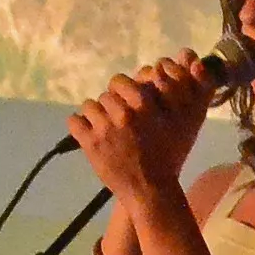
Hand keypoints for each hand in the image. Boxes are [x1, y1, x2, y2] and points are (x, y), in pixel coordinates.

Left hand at [67, 52, 218, 208]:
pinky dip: (80, 126)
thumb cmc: (169, 154)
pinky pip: (74, 121)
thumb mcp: (181, 120)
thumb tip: (162, 66)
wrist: (151, 189)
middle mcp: (122, 112)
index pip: (119, 80)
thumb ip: (172, 91)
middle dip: (111, 105)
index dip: (121, 90)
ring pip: (89, 105)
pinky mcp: (89, 143)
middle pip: (105, 94)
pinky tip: (89, 135)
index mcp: (143, 104)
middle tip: (117, 120)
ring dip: (96, 115)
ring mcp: (104, 128)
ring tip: (103, 129)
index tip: (125, 101)